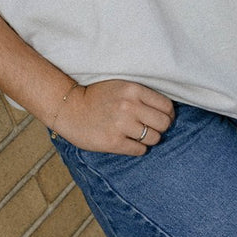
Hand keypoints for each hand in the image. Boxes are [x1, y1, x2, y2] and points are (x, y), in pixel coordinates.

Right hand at [54, 78, 174, 155]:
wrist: (69, 108)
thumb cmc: (97, 97)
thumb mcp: (121, 86)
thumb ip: (142, 96)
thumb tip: (168, 112)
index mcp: (133, 90)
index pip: (167, 106)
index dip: (168, 115)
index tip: (162, 118)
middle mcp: (129, 106)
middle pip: (164, 124)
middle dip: (160, 128)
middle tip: (151, 128)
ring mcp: (121, 125)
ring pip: (154, 138)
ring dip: (148, 139)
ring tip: (137, 135)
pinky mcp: (113, 142)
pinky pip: (139, 150)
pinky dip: (137, 148)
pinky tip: (128, 142)